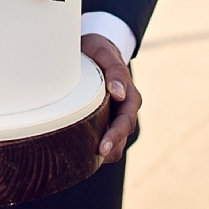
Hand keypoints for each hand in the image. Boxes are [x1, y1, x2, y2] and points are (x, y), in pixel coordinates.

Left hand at [81, 33, 140, 162]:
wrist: (93, 49)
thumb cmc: (98, 50)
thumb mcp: (104, 52)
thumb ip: (114, 70)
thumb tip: (119, 93)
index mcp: (130, 96)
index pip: (126, 122)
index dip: (115, 136)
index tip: (102, 147)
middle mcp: (125, 109)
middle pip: (121, 138)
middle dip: (109, 149)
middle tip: (89, 158)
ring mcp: (115, 116)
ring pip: (115, 144)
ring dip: (102, 152)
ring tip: (81, 159)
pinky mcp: (104, 120)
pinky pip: (103, 140)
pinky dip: (93, 149)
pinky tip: (78, 152)